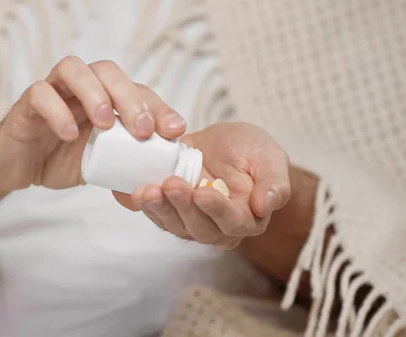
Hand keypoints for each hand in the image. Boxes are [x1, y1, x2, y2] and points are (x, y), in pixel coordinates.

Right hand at [0, 56, 186, 190]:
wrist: (17, 167)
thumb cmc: (60, 159)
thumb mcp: (100, 167)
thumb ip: (123, 169)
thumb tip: (153, 185)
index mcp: (104, 98)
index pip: (136, 90)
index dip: (159, 107)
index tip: (174, 130)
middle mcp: (80, 88)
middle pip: (107, 70)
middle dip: (130, 97)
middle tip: (143, 129)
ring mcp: (53, 91)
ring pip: (73, 68)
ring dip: (94, 93)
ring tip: (105, 124)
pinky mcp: (26, 104)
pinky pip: (40, 94)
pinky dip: (57, 111)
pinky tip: (69, 135)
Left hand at [114, 122, 290, 248]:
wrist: (222, 144)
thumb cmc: (250, 151)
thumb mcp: (270, 157)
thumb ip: (275, 182)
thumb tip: (266, 205)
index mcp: (248, 219)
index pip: (233, 222)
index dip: (217, 210)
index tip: (202, 192)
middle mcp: (219, 228)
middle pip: (200, 229)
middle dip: (183, 207)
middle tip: (171, 184)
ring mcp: (193, 222)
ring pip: (176, 226)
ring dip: (160, 209)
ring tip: (147, 190)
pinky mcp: (172, 213)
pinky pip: (158, 216)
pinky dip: (146, 205)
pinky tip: (137, 191)